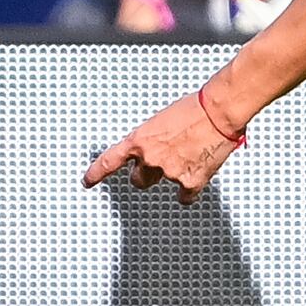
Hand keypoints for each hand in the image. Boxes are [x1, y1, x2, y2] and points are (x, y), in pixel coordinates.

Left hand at [84, 89, 242, 200]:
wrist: (218, 113)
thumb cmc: (193, 109)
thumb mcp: (161, 120)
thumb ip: (152, 139)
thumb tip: (154, 150)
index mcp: (140, 139)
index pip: (110, 160)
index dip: (96, 173)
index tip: (88, 181)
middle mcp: (150, 158)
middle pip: (138, 180)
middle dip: (146, 175)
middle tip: (161, 164)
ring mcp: (169, 172)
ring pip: (163, 185)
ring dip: (173, 176)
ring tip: (189, 157)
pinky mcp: (190, 182)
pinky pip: (185, 196)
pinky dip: (190, 189)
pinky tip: (197, 174)